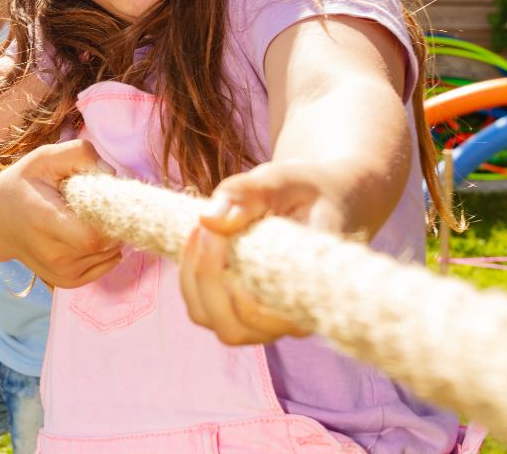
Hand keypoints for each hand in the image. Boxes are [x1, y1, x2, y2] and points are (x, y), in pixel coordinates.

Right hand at [0, 139, 123, 288]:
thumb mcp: (44, 158)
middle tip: (95, 202)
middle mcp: (52, 255)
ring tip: (83, 217)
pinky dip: (105, 247)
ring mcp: (61, 272)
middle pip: (106, 244)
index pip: (93, 234)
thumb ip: (79, 154)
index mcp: (44, 222)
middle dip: (111, 220)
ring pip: (110, 254)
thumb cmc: (23, 184)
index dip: (109, 215)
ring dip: (109, 233)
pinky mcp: (68, 281)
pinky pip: (106, 264)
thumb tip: (110, 174)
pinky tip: (85, 231)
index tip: (103, 195)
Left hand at [180, 160, 339, 345]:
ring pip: (211, 320)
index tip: (219, 229)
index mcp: (311, 293)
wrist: (317, 200)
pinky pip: (201, 309)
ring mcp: (264, 321)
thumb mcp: (282, 180)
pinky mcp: (239, 313)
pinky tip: (199, 239)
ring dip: (194, 276)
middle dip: (208, 275)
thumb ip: (248, 193)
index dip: (231, 280)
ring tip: (203, 232)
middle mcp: (290, 319)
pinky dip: (189, 277)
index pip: (263, 313)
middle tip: (206, 228)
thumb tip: (208, 220)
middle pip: (233, 326)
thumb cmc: (303, 192)